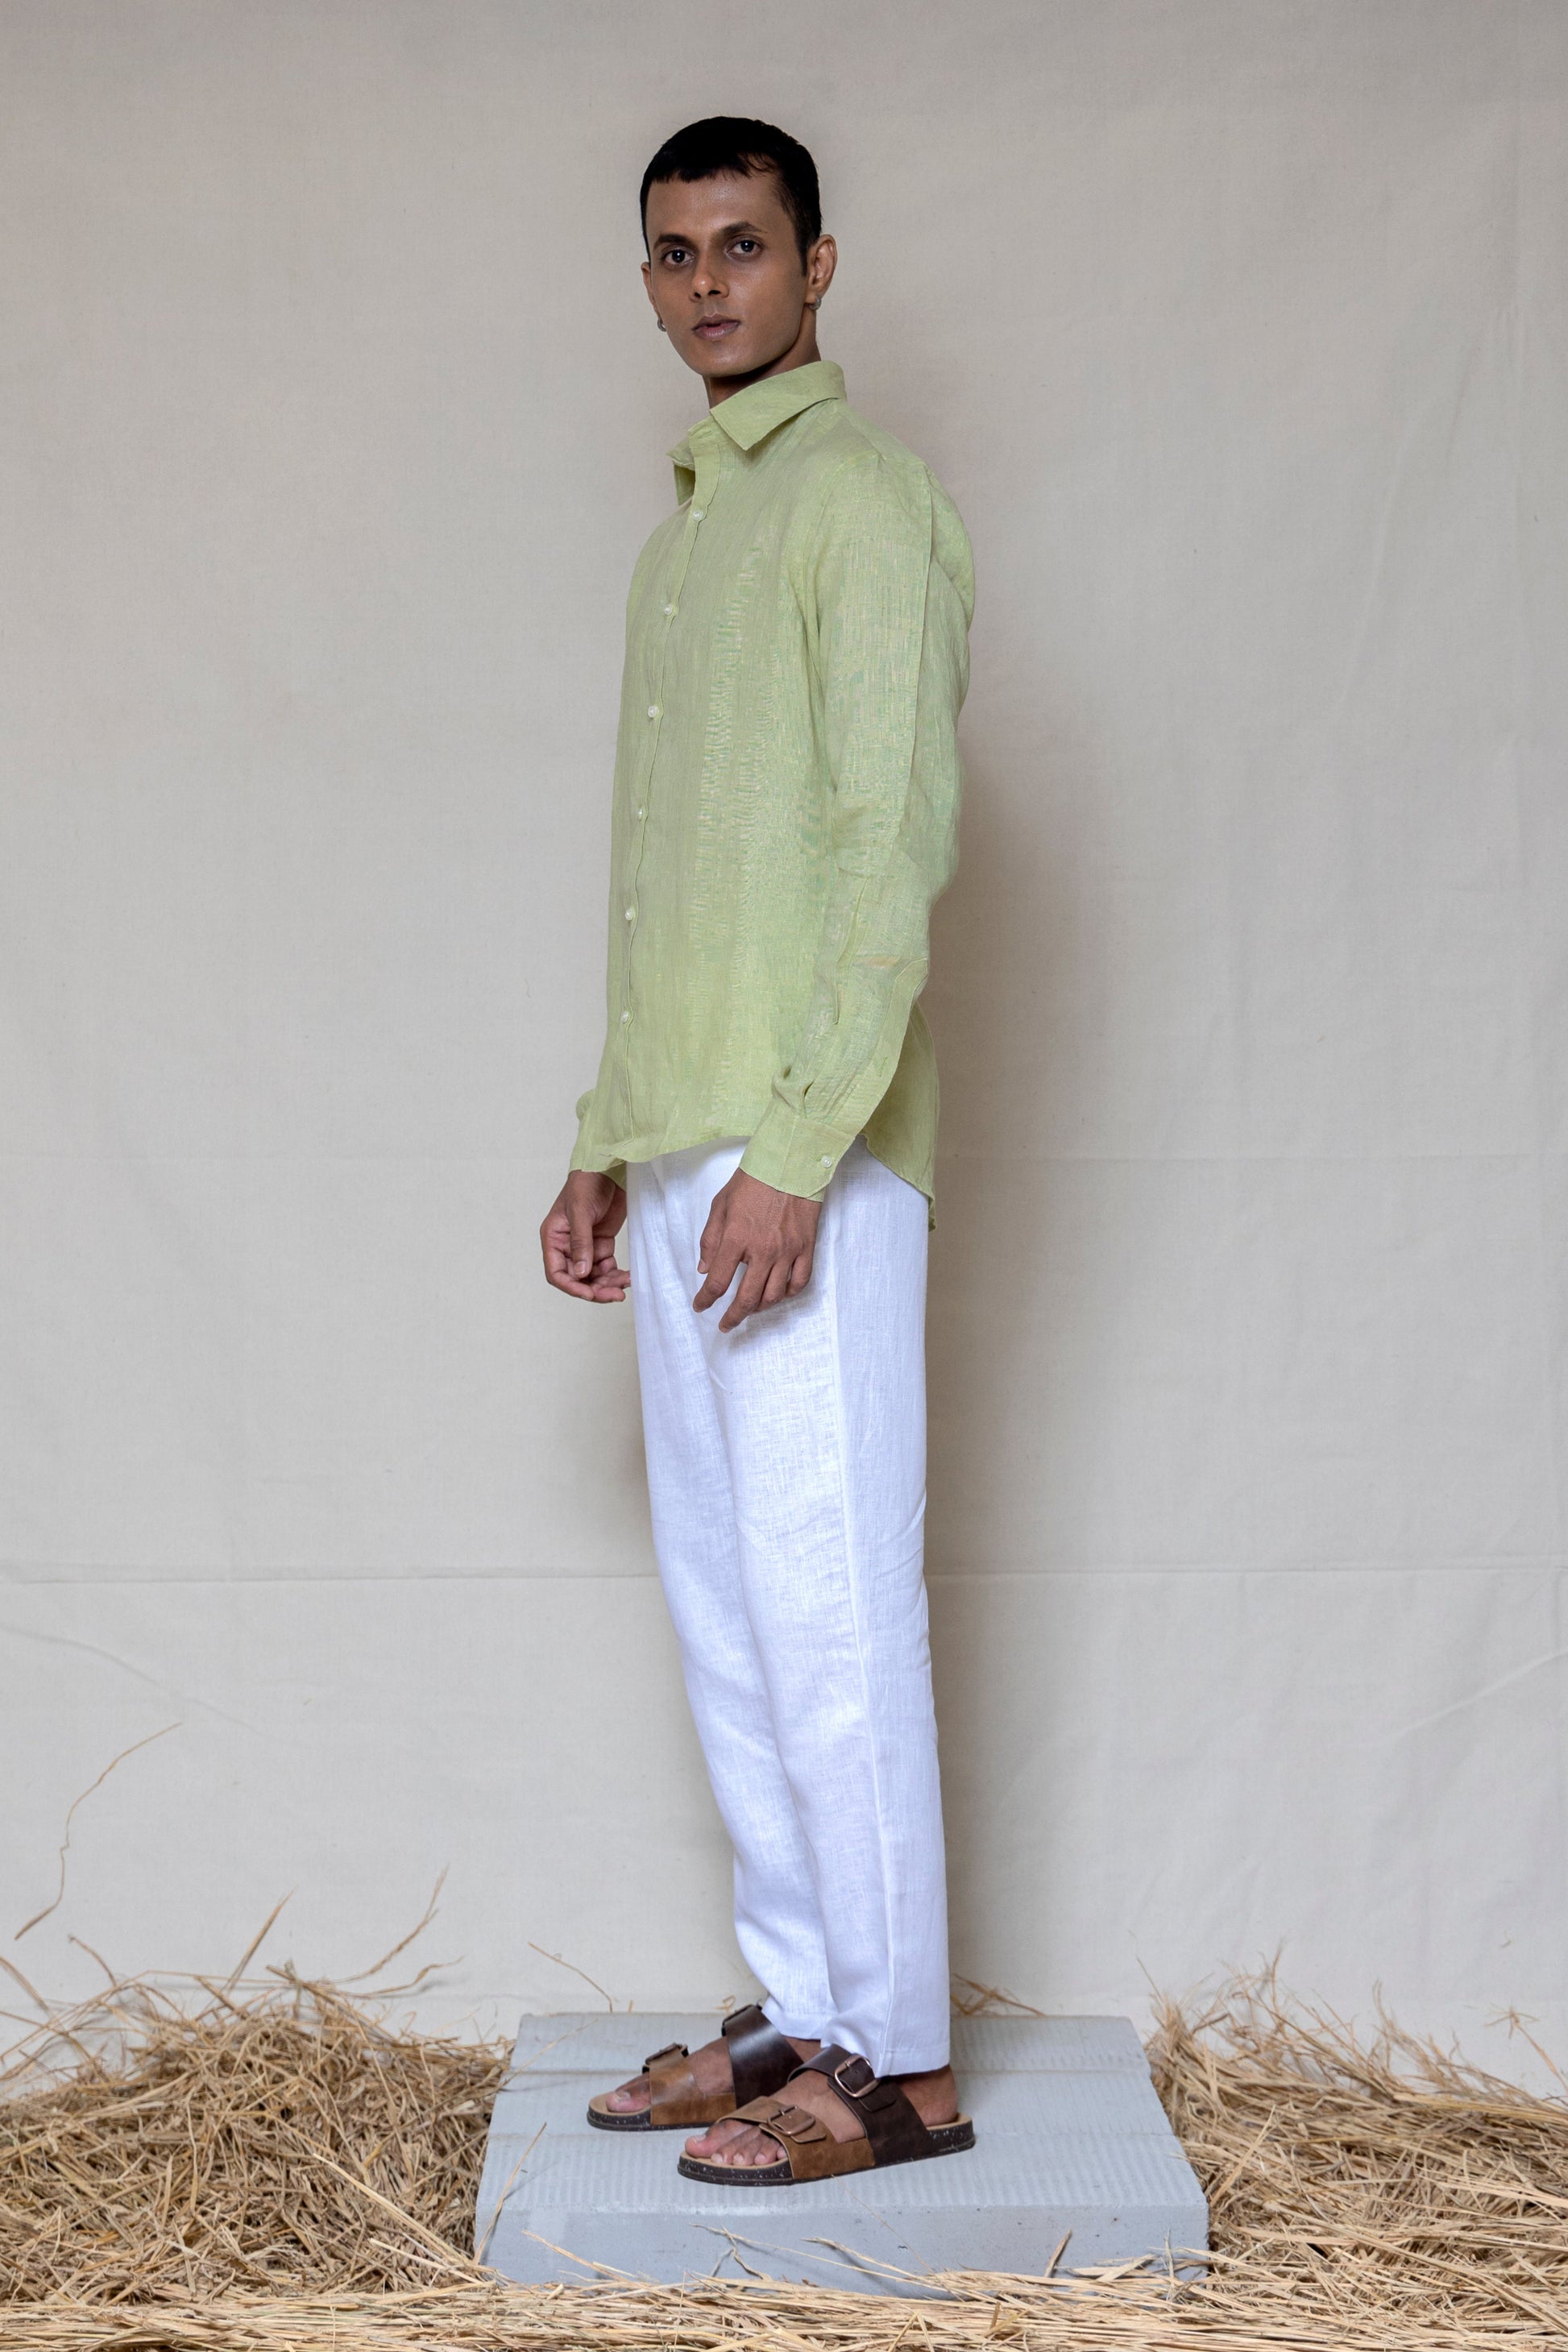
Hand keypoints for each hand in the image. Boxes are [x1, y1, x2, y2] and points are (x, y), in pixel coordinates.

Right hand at [540, 1170, 629, 1301]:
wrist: (610, 1168)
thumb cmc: (587, 1183)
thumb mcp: (581, 1211)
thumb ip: (581, 1243)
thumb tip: (581, 1273)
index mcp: (554, 1238)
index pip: (556, 1272)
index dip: (571, 1286)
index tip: (589, 1293)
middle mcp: (567, 1245)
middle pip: (577, 1278)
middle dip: (595, 1289)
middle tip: (615, 1295)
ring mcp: (586, 1245)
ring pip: (594, 1276)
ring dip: (608, 1284)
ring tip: (625, 1285)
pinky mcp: (602, 1243)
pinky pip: (607, 1267)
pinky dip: (616, 1274)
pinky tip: (628, 1276)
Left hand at [693, 1168, 820, 1330]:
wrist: (790, 1163)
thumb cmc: (752, 1180)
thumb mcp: (720, 1204)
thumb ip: (710, 1239)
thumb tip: (704, 1268)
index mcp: (736, 1238)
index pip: (717, 1281)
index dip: (706, 1299)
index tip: (700, 1306)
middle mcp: (762, 1251)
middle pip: (746, 1298)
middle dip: (733, 1317)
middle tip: (725, 1324)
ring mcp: (787, 1251)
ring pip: (773, 1295)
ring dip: (759, 1308)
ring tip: (750, 1308)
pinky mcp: (806, 1248)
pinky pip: (799, 1282)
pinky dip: (788, 1294)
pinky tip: (779, 1294)